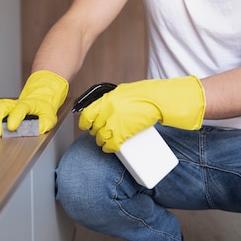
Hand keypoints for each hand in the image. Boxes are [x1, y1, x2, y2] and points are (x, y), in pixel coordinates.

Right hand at [0, 70, 68, 136]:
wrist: (40, 99)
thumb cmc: (44, 109)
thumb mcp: (50, 117)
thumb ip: (43, 124)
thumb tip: (35, 130)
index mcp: (30, 104)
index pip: (21, 108)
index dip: (15, 117)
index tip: (11, 128)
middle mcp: (15, 103)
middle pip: (1, 107)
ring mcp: (7, 104)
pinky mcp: (0, 108)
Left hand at [79, 75, 204, 151]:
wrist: (156, 100)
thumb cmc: (142, 94)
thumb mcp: (121, 92)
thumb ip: (111, 100)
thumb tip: (106, 106)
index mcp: (106, 100)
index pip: (87, 114)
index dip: (85, 122)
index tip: (86, 126)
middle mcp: (107, 112)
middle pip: (95, 127)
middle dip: (96, 132)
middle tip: (100, 133)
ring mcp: (114, 124)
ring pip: (101, 138)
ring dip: (102, 142)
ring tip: (106, 141)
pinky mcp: (123, 134)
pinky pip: (111, 145)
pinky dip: (109, 148)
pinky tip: (110, 148)